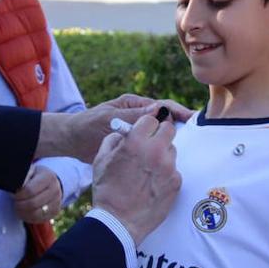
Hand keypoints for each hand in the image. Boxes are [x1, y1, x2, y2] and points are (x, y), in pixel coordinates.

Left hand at [13, 166, 62, 222]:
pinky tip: (23, 211)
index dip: (18, 194)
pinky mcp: (54, 212)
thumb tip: (16, 184)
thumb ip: (24, 176)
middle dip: (19, 204)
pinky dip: (27, 217)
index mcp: (48, 177)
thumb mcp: (31, 170)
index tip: (13, 194)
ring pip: (35, 214)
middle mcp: (55, 190)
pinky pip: (38, 219)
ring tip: (17, 206)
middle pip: (32, 203)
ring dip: (22, 212)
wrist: (51, 183)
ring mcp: (56, 203)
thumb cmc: (37, 176)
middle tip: (14, 201)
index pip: (29, 190)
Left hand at [39, 95, 187, 162]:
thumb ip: (132, 115)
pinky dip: (159, 153)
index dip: (178, 111)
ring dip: (170, 141)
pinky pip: (150, 149)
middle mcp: (138, 117)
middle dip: (180, 126)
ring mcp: (137, 133)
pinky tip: (168, 161)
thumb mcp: (109, 118)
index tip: (192, 118)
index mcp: (134, 105)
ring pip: (159, 136)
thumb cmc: (88, 125)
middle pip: (165, 121)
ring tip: (186, 149)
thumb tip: (157, 109)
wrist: (72, 141)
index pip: (162, 106)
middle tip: (196, 136)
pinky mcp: (133, 147)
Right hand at [90, 113, 180, 244]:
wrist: (119, 222)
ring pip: (172, 150)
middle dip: (160, 134)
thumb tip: (125, 133)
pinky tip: (153, 184)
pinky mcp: (176, 182)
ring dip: (163, 154)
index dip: (145, 125)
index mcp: (135, 142)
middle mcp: (155, 151)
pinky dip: (166, 173)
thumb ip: (114, 140)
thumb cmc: (107, 191)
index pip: (151, 119)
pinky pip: (174, 169)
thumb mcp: (101, 160)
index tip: (144, 131)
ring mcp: (168, 167)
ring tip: (148, 170)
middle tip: (151, 144)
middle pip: (169, 129)